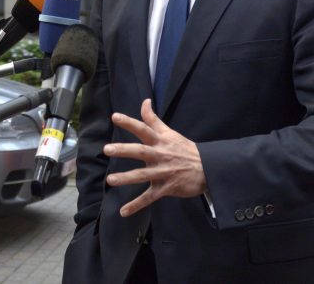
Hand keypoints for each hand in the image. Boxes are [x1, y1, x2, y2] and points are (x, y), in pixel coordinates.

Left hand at [104, 99, 206, 216]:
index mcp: (160, 141)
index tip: (115, 117)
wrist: (207, 169)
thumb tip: (144, 101)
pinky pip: (149, 197)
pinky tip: (123, 212)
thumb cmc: (185, 149)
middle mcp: (159, 155)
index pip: (143, 129)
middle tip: (107, 149)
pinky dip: (136, 205)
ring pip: (142, 175)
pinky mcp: (165, 188)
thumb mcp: (169, 132)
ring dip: (126, 178)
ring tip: (110, 180)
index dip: (129, 122)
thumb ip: (153, 119)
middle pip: (140, 151)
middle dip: (124, 150)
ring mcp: (162, 172)